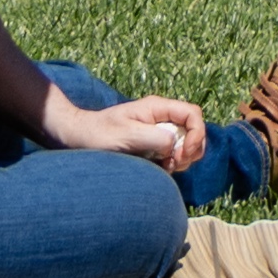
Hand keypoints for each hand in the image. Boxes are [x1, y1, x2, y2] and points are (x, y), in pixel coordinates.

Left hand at [51, 90, 206, 165]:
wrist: (79, 137)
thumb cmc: (100, 134)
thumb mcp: (127, 136)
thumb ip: (154, 138)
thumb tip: (175, 145)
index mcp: (158, 107)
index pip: (193, 114)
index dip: (197, 134)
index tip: (183, 154)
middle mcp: (161, 117)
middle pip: (193, 129)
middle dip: (191, 148)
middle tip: (174, 163)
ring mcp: (157, 130)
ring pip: (185, 142)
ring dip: (182, 157)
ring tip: (166, 167)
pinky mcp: (151, 144)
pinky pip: (172, 153)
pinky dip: (173, 163)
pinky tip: (160, 169)